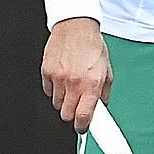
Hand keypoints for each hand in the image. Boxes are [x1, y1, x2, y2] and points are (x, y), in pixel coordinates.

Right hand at [41, 17, 111, 131]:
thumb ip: (104, 91)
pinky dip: (55, 89)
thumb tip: (101, 107)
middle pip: (67, 115)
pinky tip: (63, 78)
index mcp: (92, 82)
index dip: (83, 126)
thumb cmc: (92, 45)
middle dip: (73, 113)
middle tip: (79, 104)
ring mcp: (59, 78)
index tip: (83, 128)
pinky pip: (48, 92)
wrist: (76, 26)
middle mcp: (75, 82)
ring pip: (57, 105)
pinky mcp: (46, 73)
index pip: (84, 116)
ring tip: (72, 85)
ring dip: (64, 100)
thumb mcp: (106, 69)